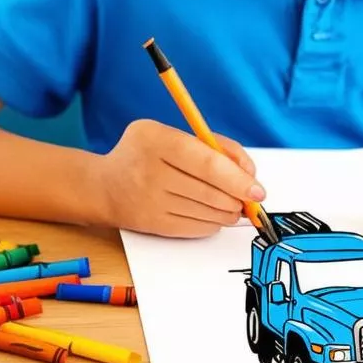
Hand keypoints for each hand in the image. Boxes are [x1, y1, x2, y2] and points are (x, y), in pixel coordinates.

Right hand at [91, 118, 264, 236]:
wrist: (104, 186)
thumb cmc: (148, 154)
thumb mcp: (172, 133)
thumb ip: (212, 145)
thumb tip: (249, 172)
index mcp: (155, 140)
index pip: (206, 162)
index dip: (237, 178)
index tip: (258, 190)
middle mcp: (149, 172)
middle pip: (210, 191)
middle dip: (238, 198)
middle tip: (251, 198)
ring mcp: (150, 202)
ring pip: (207, 212)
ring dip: (229, 211)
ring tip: (234, 205)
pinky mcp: (153, 225)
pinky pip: (196, 228)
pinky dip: (214, 222)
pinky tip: (215, 214)